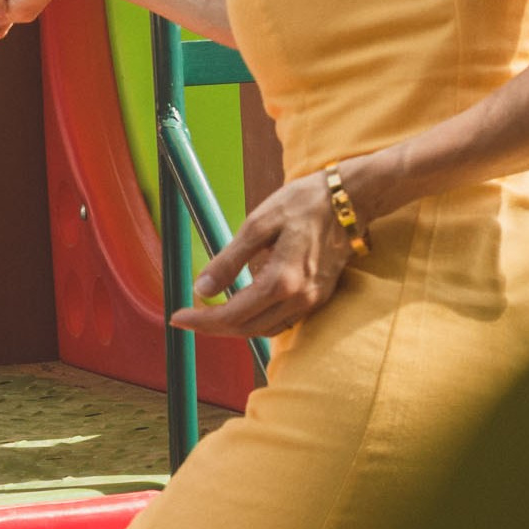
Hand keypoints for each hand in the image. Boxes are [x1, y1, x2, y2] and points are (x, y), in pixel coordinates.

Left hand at [171, 172, 354, 339]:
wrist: (352, 198)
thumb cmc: (304, 203)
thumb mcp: (258, 224)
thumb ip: (229, 260)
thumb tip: (201, 289)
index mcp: (281, 280)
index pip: (232, 315)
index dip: (201, 320)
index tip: (176, 317)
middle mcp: (299, 298)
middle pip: (247, 329)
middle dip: (214, 327)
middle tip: (188, 317)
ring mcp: (313, 300)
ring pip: (265, 329)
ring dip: (236, 326)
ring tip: (210, 313)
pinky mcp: (320, 296)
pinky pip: (282, 321)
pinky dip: (258, 319)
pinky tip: (244, 305)